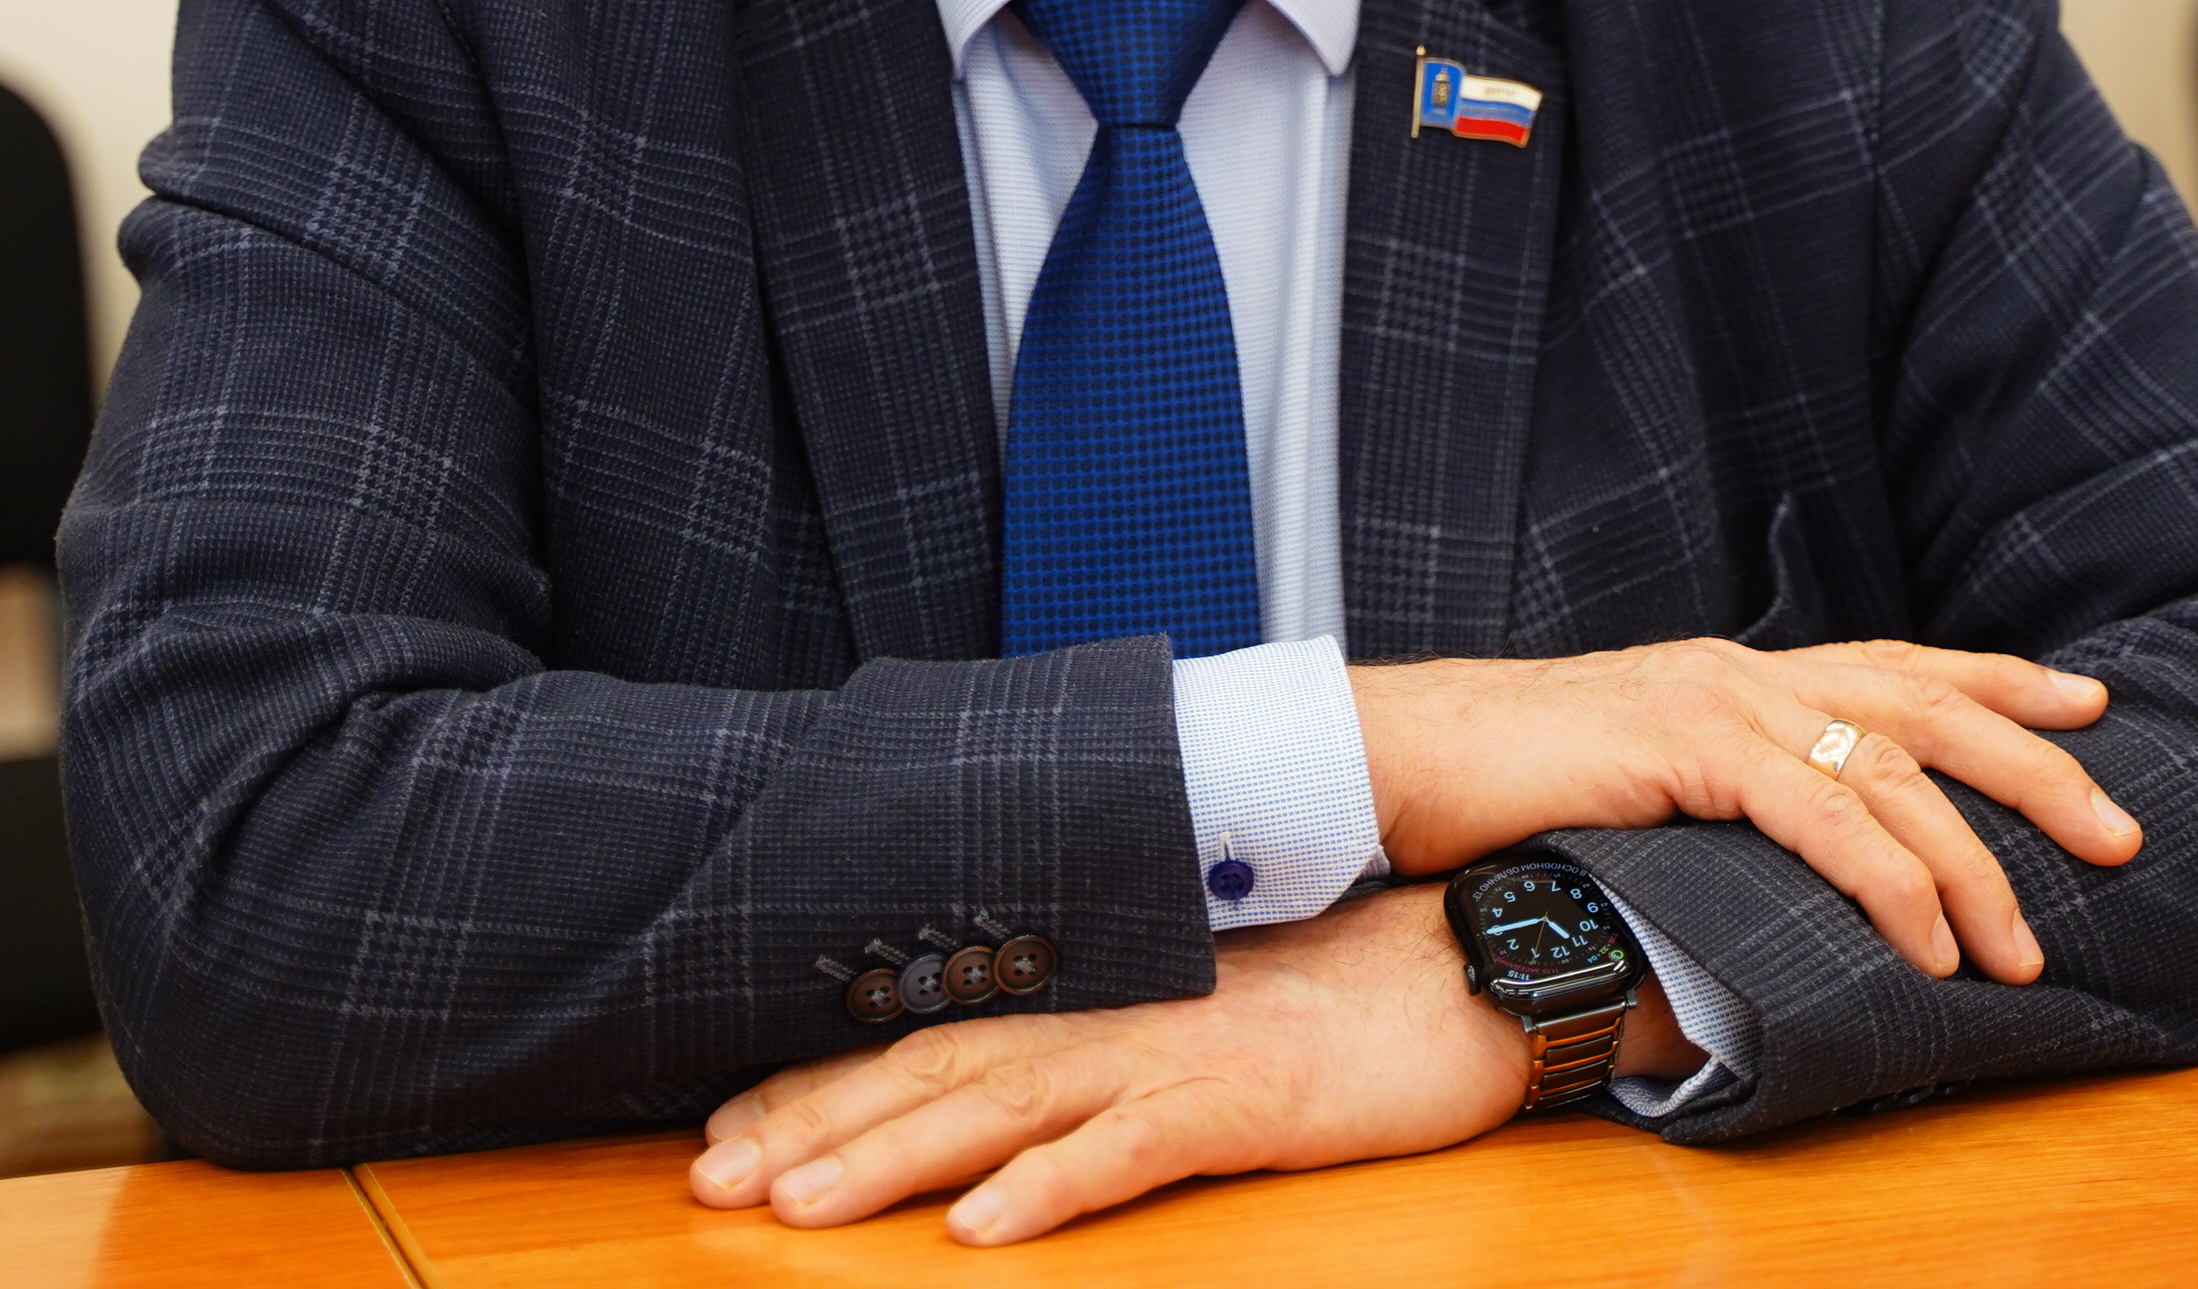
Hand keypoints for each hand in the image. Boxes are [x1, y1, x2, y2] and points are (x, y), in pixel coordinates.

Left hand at [687, 886, 1639, 1246]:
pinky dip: (1054, 1188)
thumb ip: (1121, 1048)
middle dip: (816, 1125)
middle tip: (710, 1180)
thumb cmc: (1359, 1003)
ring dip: (893, 1156)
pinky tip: (984, 1231)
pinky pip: (1134, 1149)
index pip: (939, 1033)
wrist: (1487, 966)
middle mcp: (1124, 1013)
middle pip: (942, 1066)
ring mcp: (1182, 1052)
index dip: (827, 1082)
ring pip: (1008, 1103)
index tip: (730, 1130)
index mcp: (1110, 995)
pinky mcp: (1248, 1099)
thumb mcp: (1216, 1023)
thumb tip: (1020, 1099)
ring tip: (797, 1207)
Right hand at [1350, 638, 2139, 982]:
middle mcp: (1746, 671)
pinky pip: (1825, 816)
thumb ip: (1715, 795)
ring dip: (1976, 867)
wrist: (1400, 754)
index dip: (2002, 682)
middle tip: (2122, 829)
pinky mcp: (1689, 747)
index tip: (2090, 704)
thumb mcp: (1636, 781)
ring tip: (2024, 947)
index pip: (1899, 666)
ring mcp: (1721, 701)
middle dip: (2039, 769)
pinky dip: (1891, 884)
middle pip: (1929, 707)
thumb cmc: (1504, 786)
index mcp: (1741, 674)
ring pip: (1896, 770)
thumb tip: (1777, 853)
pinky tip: (1926, 944)